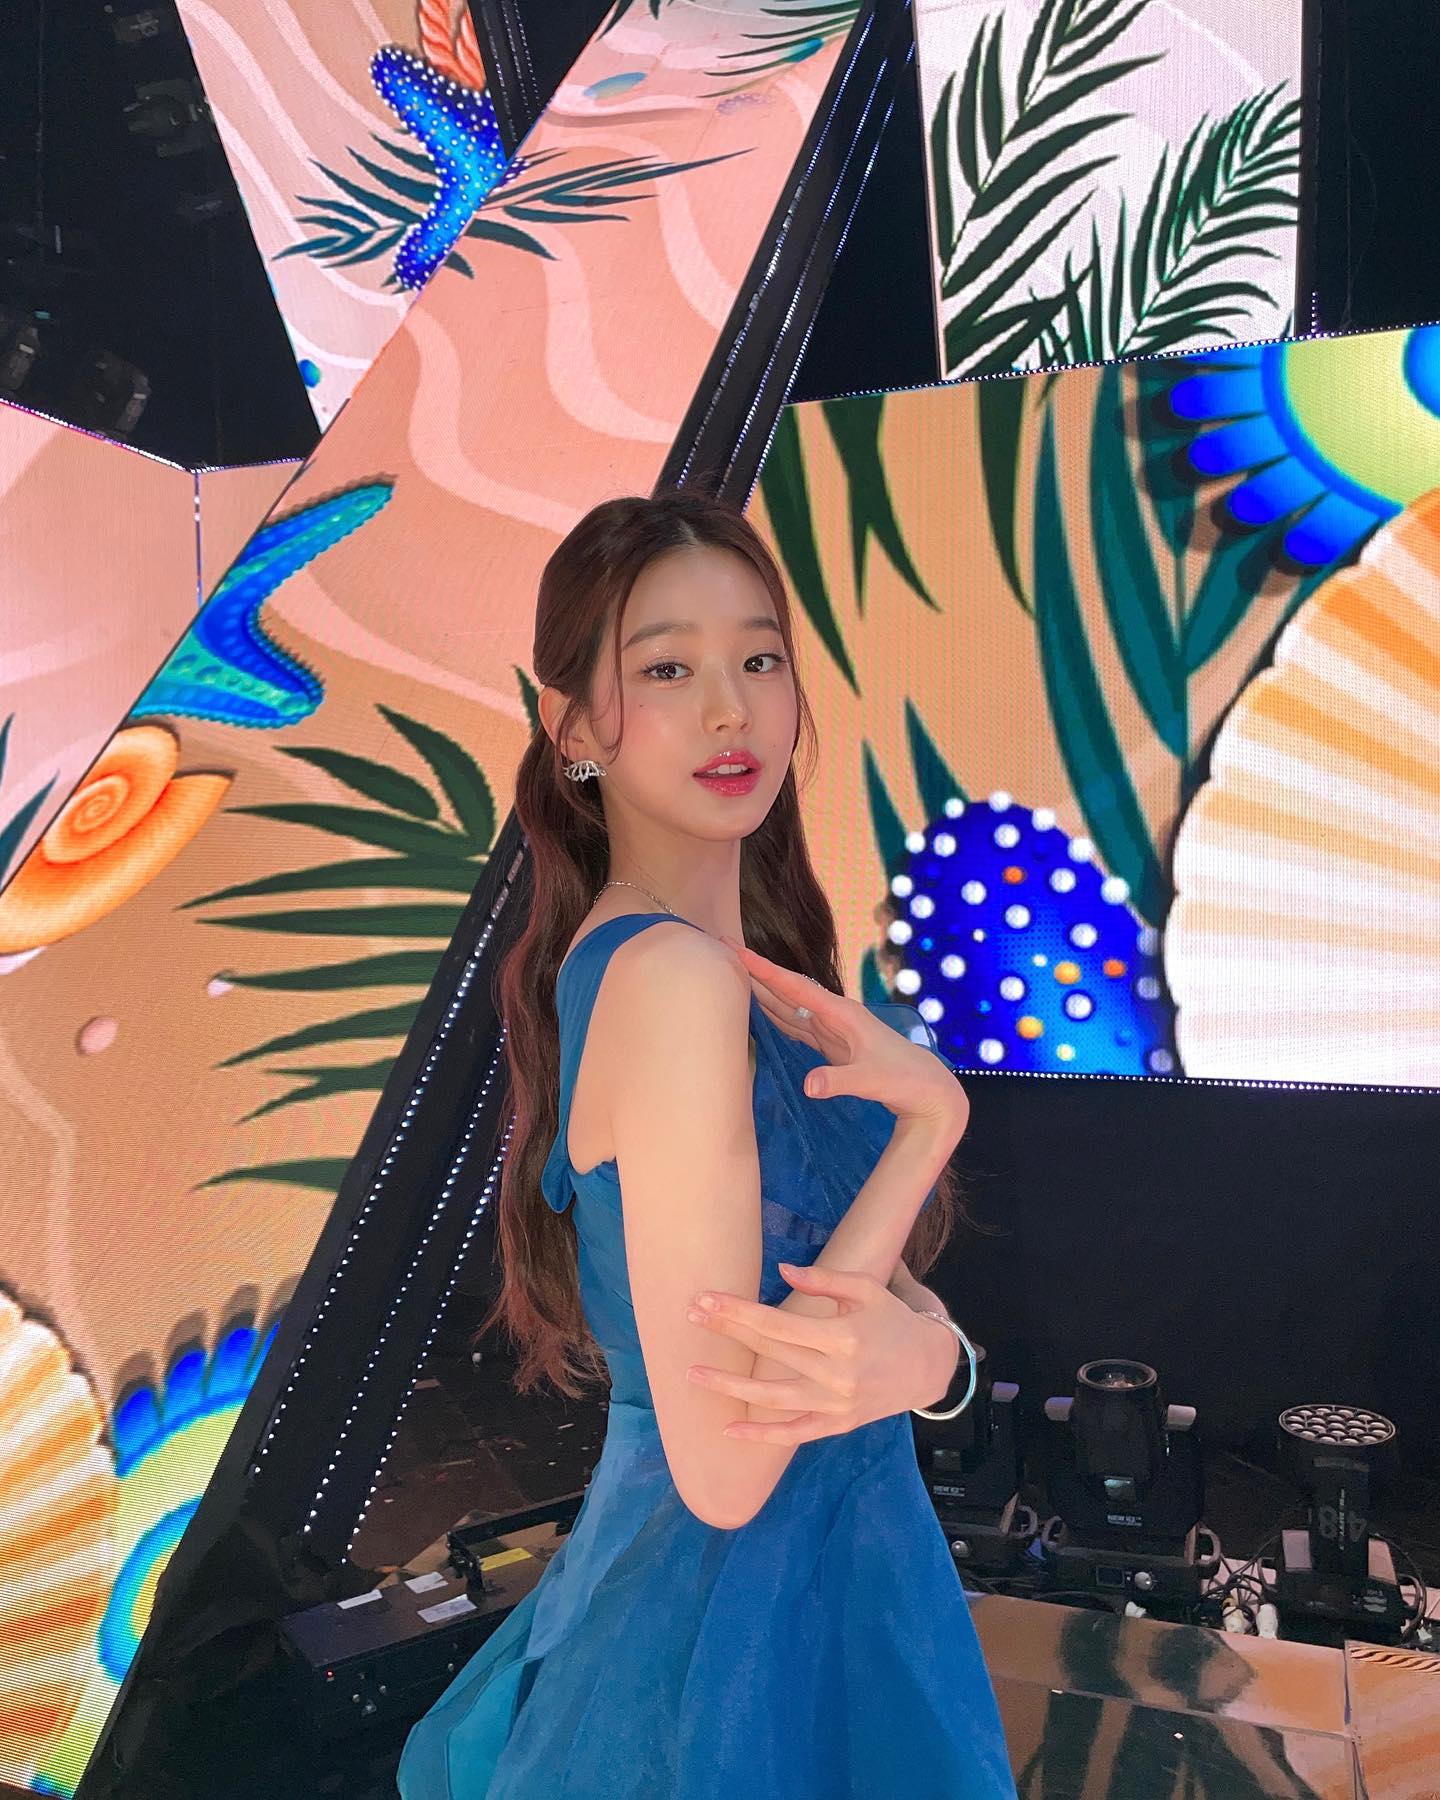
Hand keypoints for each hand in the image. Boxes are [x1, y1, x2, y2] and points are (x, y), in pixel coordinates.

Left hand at [684, 1264, 960, 1443]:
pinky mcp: (837, 1425)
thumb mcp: (866, 1289)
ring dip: (729, 1388)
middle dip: (727, 1334)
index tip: (705, 1300)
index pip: (776, 1323)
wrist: (930, 1367)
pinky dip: (761, 1435)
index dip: (737, 1312)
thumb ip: (825, 1280)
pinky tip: (729, 1431)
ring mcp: (835, 1405)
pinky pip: (793, 1433)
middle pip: (769, 1353)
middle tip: (691, 1317)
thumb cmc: (894, 1320)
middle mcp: (835, 1374)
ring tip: (693, 1375)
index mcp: (841, 1336)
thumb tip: (782, 1272)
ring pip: (772, 1399)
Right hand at [718, 934, 967, 1131]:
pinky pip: (797, 1024)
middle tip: (724, 951)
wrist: (928, 1089)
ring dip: (763, 992)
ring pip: (790, 1006)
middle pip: (788, 990)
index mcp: (842, 1015)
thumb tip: (808, 1085)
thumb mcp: (871, 1082)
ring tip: (734, 977)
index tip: (737, 951)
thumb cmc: (904, 1081)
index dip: (765, 971)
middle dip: (757, 973)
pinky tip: (763, 1011)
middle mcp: (835, 1016)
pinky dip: (776, 1015)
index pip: (795, 988)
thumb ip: (839, 1082)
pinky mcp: (833, 1045)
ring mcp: (833, 1029)